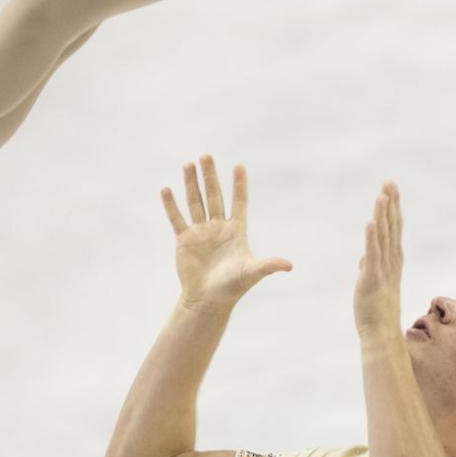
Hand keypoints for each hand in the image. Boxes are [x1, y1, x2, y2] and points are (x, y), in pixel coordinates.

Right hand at [162, 155, 291, 310]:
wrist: (208, 301)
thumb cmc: (232, 288)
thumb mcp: (252, 273)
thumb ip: (268, 266)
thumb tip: (289, 265)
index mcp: (236, 231)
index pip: (238, 202)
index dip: (239, 186)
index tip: (239, 166)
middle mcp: (218, 227)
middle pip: (214, 196)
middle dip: (210, 177)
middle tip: (206, 156)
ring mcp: (200, 232)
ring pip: (195, 202)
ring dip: (191, 184)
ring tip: (188, 164)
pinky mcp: (184, 240)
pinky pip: (177, 218)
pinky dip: (171, 205)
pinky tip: (166, 189)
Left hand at [354, 181, 403, 345]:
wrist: (380, 332)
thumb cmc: (376, 309)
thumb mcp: (372, 282)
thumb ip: (370, 267)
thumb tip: (364, 258)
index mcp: (392, 260)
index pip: (393, 229)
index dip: (392, 208)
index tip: (390, 188)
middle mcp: (391, 261)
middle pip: (391, 227)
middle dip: (390, 204)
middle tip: (390, 182)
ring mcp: (383, 269)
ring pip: (383, 237)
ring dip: (382, 215)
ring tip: (382, 195)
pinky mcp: (372, 279)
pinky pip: (372, 255)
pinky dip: (371, 238)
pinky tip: (370, 222)